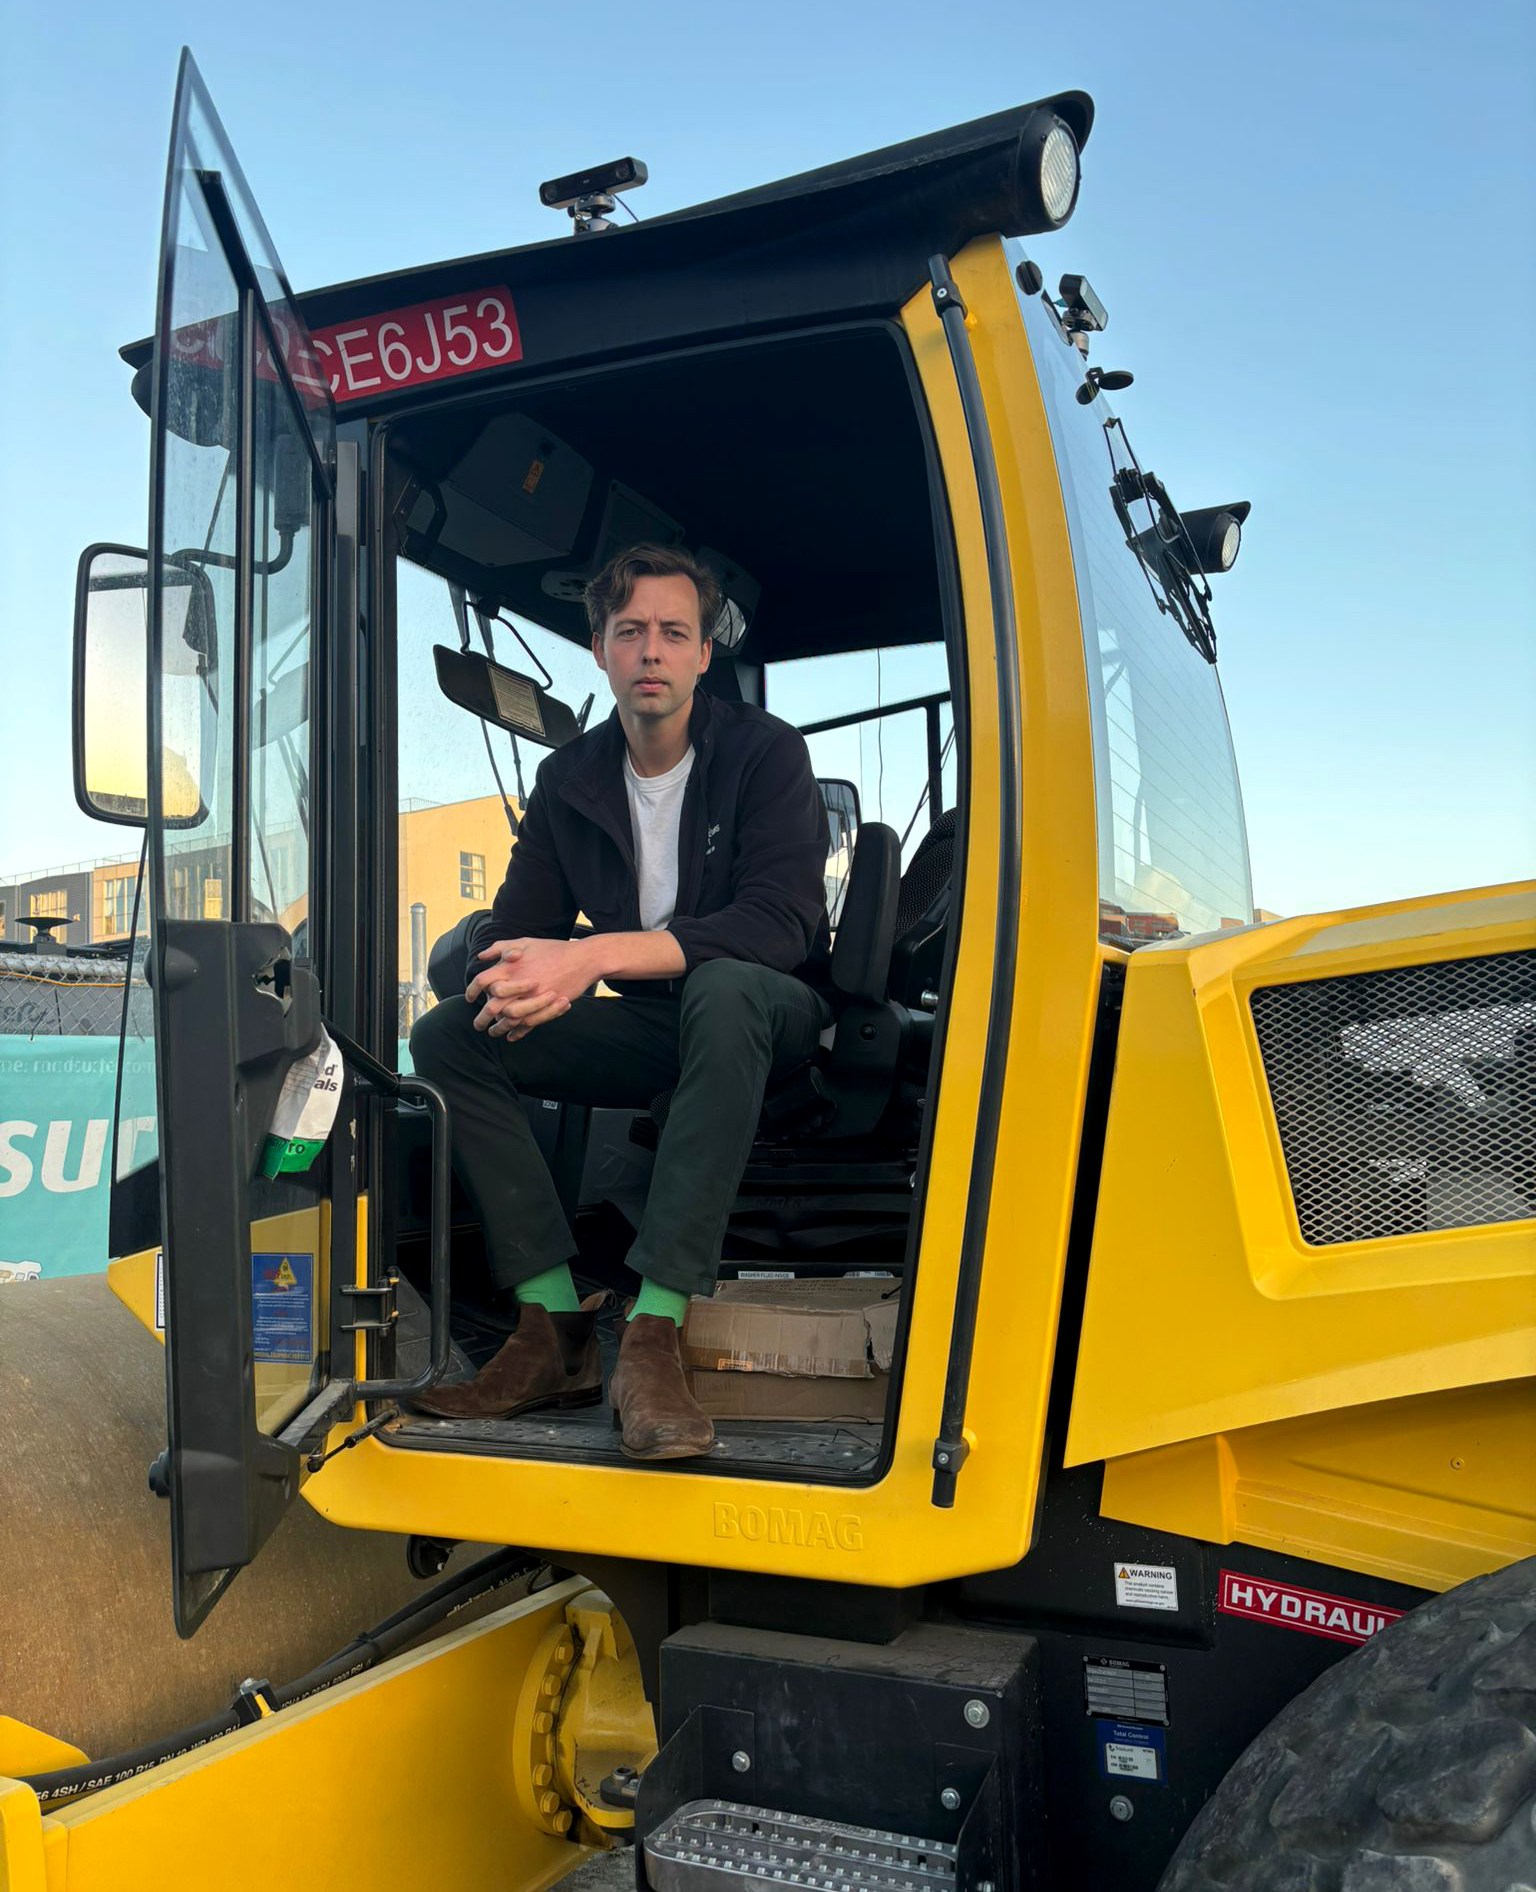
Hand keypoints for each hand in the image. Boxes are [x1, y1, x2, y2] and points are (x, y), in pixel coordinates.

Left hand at [467, 937, 597, 1040]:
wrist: (581, 960)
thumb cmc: (553, 950)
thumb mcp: (525, 942)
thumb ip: (501, 947)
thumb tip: (482, 956)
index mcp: (510, 967)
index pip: (482, 981)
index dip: (472, 991)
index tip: (469, 999)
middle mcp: (518, 983)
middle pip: (492, 1006)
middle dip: (482, 1018)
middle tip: (478, 1025)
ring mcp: (532, 997)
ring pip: (509, 1020)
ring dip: (498, 1029)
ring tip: (493, 1033)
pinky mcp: (545, 1007)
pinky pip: (527, 1025)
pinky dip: (517, 1033)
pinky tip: (511, 1036)